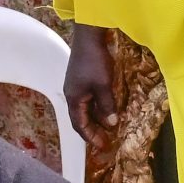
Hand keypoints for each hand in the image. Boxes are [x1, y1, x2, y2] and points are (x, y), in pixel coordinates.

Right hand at [64, 23, 117, 139]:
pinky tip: (107, 107)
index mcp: (74, 98)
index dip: (91, 136)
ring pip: (85, 108)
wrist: (88, 36)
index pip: (80, 124)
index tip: (102, 146)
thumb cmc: (95, 61)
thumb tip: (111, 123)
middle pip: (81, 118)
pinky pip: (88, 99)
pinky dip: (97, 107)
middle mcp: (72, 94)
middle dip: (92, 130)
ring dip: (96, 118)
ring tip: (108, 126)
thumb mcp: (103, 85)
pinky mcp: (81, 78)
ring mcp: (76, 86)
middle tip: (106, 140)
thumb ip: (107, 105)